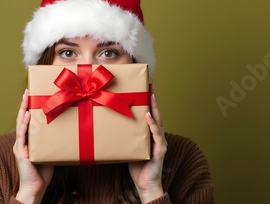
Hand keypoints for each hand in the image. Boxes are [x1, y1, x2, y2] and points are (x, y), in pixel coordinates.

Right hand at [13, 89, 53, 203]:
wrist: (35, 188)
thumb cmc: (43, 172)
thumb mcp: (50, 152)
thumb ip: (53, 140)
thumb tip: (67, 129)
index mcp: (28, 140)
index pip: (28, 120)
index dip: (29, 107)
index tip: (32, 95)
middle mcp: (22, 140)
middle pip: (22, 118)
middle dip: (24, 103)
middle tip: (28, 90)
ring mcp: (20, 145)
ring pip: (21, 123)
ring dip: (23, 109)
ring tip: (26, 97)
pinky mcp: (20, 151)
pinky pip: (22, 135)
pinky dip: (25, 124)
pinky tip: (28, 115)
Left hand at [128, 85, 167, 202]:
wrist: (144, 184)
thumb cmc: (136, 166)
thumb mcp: (127, 147)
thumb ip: (124, 135)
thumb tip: (109, 123)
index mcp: (149, 134)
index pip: (149, 113)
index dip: (148, 101)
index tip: (144, 87)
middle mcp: (156, 135)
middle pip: (155, 113)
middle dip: (153, 98)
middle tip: (149, 84)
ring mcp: (160, 142)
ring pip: (158, 121)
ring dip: (154, 107)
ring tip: (151, 95)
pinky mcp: (160, 150)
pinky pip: (157, 135)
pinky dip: (153, 125)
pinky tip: (149, 116)